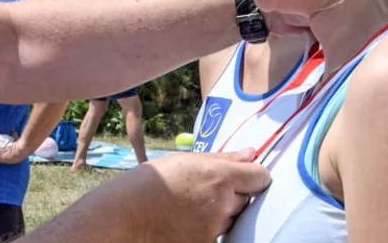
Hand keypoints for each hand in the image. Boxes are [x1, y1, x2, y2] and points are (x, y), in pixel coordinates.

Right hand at [80, 148, 269, 241]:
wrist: (127, 214)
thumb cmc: (152, 182)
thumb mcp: (186, 160)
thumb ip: (223, 158)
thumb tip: (251, 154)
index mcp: (220, 176)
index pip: (260, 177)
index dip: (254, 175)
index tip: (244, 175)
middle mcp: (223, 203)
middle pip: (245, 198)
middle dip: (232, 194)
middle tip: (204, 189)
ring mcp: (215, 227)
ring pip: (231, 217)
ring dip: (220, 211)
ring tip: (190, 204)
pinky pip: (217, 233)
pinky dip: (207, 226)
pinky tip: (186, 219)